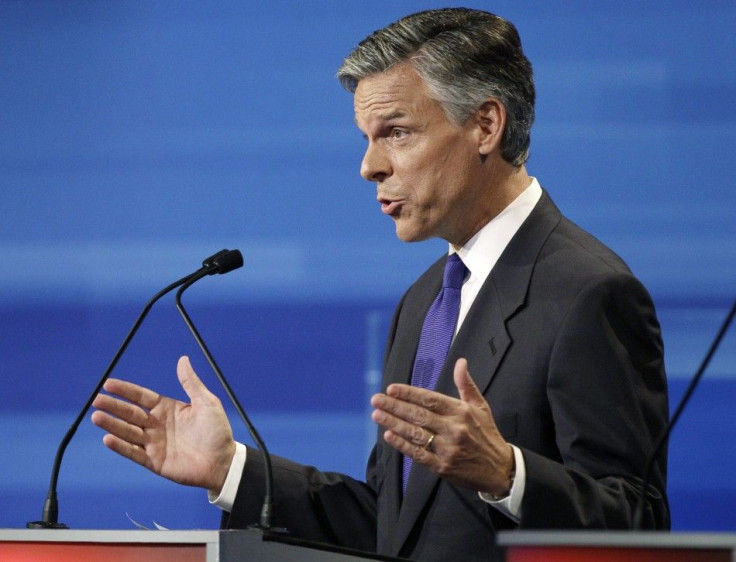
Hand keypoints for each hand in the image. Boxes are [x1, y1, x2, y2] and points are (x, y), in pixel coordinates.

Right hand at [91, 356, 236, 494]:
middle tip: (96, 400)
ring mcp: (154, 443)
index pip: (141, 397)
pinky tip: (108, 438)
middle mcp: (157, 425)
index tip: (108, 384)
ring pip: (128, 432)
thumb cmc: (217, 431)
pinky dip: (120, 446)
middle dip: (113, 406)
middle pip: (130, 413)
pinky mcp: (154, 461)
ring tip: (96, 416)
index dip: (125, 390)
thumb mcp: (206, 402)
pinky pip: (134, 453)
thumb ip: (191, 383)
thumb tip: (183, 359)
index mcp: (167, 409)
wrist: (223, 462)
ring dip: (112, 424)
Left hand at [371, 358, 513, 496]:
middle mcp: (454, 429)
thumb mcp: (481, 407)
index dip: (409, 393)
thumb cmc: (487, 435)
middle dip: (395, 406)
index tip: (391, 388)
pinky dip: (402, 445)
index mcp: (461, 412)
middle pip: (419, 415)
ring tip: (377, 414)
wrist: (500, 470)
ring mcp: (447, 449)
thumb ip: (466, 384)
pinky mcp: (442, 466)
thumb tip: (461, 362)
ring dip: (393, 423)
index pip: (430, 399)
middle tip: (376, 399)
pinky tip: (389, 435)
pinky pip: (418, 454)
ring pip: (415, 434)